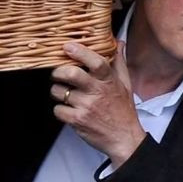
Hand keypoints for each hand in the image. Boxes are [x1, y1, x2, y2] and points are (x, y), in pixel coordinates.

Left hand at [51, 41, 145, 168]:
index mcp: (108, 81)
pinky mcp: (78, 121)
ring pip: (59, 91)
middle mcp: (97, 92)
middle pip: (71, 74)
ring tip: (64, 93)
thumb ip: (119, 62)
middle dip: (58, 71)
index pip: (96, 62)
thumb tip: (118, 42)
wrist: (124, 138)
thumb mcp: (125, 84)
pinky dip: (59, 109)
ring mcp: (86, 107)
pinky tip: (67, 110)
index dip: (80, 52)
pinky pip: (58, 110)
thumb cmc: (123, 110)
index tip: (68, 46)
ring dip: (57, 91)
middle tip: (57, 73)